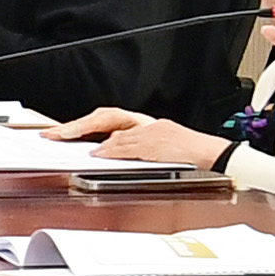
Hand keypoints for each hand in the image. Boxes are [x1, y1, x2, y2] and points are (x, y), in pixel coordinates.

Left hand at [51, 108, 229, 167]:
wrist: (218, 155)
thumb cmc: (193, 156)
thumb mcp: (162, 151)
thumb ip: (135, 150)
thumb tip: (107, 152)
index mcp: (149, 125)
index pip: (111, 119)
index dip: (86, 124)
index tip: (63, 131)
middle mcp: (149, 124)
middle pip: (108, 118)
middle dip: (80, 126)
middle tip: (55, 133)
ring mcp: (154, 132)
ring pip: (116, 133)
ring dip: (92, 138)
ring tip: (70, 142)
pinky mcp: (160, 142)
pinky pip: (131, 145)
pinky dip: (114, 149)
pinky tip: (100, 153)